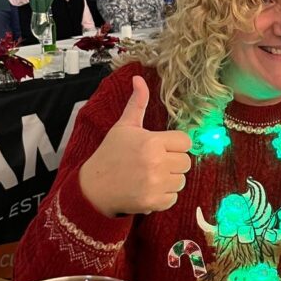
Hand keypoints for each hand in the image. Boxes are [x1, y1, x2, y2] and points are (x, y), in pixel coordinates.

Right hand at [79, 76, 191, 216]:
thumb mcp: (124, 126)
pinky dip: (164, 196)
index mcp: (152, 142)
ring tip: (150, 176)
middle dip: (173, 162)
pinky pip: (173, 198)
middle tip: (155, 162)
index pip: (185, 141)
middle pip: (186, 162)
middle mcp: (156, 163)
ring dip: (170, 179)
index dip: (175, 144)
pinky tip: (148, 189)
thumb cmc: (110, 153)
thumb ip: (137, 103)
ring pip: (181, 180)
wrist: (94, 186)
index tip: (161, 146)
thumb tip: (139, 78)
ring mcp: (156, 184)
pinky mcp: (154, 202)